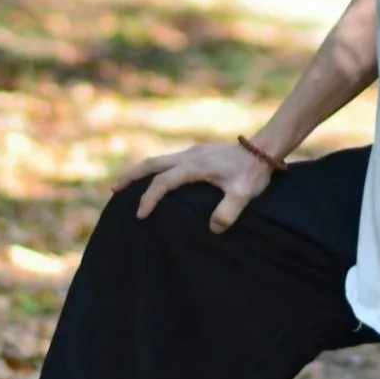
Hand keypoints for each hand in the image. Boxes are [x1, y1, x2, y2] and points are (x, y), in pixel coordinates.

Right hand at [111, 141, 275, 232]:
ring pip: (159, 159)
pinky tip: (157, 179)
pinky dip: (156, 169)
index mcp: (195, 166)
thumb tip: (213, 229)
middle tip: (113, 189)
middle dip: (131, 176)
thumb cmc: (253, 172)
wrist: (265, 149)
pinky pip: (170, 160)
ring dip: (141, 171)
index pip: (163, 182)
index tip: (140, 215)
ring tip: (126, 184)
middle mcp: (190, 155)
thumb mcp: (244, 194)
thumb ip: (228, 211)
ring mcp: (194, 152)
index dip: (150, 198)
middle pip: (152, 163)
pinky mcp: (199, 153)